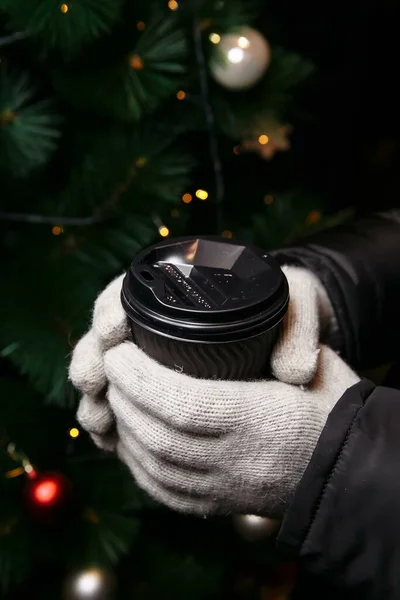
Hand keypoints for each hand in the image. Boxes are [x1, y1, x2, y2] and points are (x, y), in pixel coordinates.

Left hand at [69, 272, 356, 515]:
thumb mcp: (318, 364)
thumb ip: (280, 345)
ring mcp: (228, 490)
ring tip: (115, 396)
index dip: (141, 378)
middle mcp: (241, 461)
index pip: (185, 403)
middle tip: (110, 366)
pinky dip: (138, 463)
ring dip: (126, 428)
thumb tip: (230, 334)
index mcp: (264, 419)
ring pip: (157, 467)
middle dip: (124, 397)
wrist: (351, 470)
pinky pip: (166, 492)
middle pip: (161, 435)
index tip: (119, 351)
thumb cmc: (336, 407)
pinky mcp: (221, 505)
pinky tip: (129, 438)